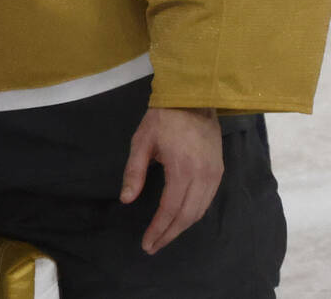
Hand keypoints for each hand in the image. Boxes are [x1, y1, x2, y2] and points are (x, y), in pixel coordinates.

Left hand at [120, 106, 223, 254]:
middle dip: (169, 234)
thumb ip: (134, 171)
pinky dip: (193, 215)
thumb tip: (126, 199)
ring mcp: (214, 176)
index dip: (158, 229)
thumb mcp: (141, 141)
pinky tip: (181, 219)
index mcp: (181, 169)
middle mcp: (202, 177)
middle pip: (186, 216)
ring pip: (199, 212)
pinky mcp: (219, 172)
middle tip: (153, 246)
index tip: (146, 243)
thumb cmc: (163, 118)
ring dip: (182, 227)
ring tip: (164, 237)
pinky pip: (207, 202)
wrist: (193, 99)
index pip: (169, 209)